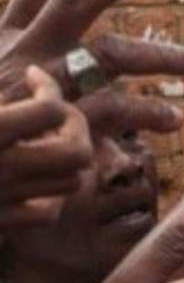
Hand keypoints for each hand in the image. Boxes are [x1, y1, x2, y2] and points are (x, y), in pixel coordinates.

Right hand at [0, 0, 183, 103]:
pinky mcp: (57, 127)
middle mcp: (24, 55)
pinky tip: (174, 121)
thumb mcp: (1, 87)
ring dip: (157, 55)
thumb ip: (30, 64)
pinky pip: (114, 114)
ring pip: (109, 53)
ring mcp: (40, 88)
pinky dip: (145, 116)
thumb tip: (69, 58)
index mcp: (5, 42)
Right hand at [0, 66, 90, 227]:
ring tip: (46, 142)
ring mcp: (2, 198)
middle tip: (59, 116)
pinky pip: (48, 212)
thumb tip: (34, 70)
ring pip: (73, 180)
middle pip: (77, 152)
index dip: (50, 88)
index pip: (50, 110)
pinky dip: (48, 197)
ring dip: (66, 161)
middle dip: (75, 130)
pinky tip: (32, 180)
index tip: (35, 76)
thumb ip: (2, 97)